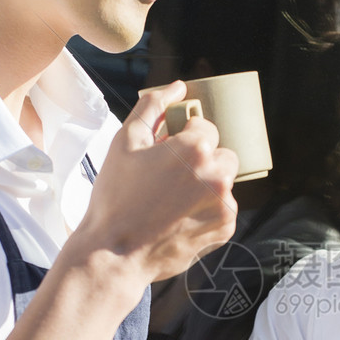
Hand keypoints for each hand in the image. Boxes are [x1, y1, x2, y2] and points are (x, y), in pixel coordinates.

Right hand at [72, 82, 238, 294]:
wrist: (114, 253)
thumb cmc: (116, 196)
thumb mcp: (125, 142)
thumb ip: (152, 106)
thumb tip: (177, 86)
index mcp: (196, 148)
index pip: (205, 127)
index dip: (184, 137)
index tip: (167, 154)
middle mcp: (218, 174)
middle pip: (222, 154)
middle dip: (202, 161)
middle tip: (172, 178)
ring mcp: (225, 204)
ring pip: (224, 182)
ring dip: (206, 185)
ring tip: (172, 201)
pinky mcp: (226, 228)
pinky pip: (224, 208)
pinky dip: (207, 210)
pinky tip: (179, 218)